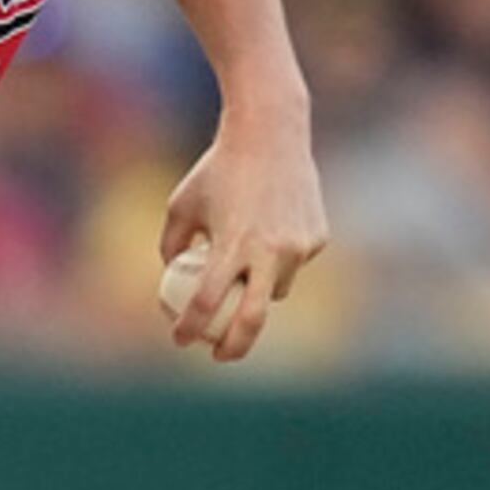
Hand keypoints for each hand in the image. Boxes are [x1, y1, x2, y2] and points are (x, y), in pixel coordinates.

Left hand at [159, 112, 326, 363]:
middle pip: (252, 321)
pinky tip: (269, 229)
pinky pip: (292, 264)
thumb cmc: (217, 170)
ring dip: (256, 292)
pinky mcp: (317, 239)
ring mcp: (298, 248)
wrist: (271, 135)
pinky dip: (276, 260)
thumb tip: (171, 282)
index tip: (179, 339)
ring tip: (242, 262)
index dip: (189, 328)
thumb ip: (171, 247)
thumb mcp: (181, 205)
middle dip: (233, 348)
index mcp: (232, 246)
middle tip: (217, 354)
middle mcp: (270, 252)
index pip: (206, 304)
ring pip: (274, 290)